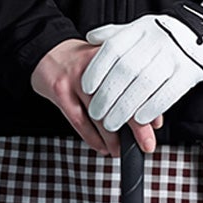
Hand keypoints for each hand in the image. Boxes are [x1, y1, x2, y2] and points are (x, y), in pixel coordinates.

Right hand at [31, 39, 163, 156]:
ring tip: (121, 150)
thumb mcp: (109, 64)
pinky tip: (102, 147)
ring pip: (99, 113)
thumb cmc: (84, 62)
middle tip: (146, 144)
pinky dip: (92, 138)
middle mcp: (96, 63)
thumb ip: (131, 86)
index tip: (155, 125)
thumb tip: (153, 119)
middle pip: (120, 98)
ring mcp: (76, 77)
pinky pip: (79, 120)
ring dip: (113, 138)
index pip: (136, 81)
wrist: (47, 52)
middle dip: (136, 127)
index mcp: (113, 53)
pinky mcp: (60, 91)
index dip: (149, 105)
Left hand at [81, 1, 202, 131]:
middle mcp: (157, 41)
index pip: (113, 49)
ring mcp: (174, 56)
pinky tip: (139, 119)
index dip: (98, 69)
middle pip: (126, 70)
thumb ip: (117, 34)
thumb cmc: (168, 37)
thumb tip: (90, 38)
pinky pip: (168, 93)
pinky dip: (151, 108)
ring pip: (144, 84)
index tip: (87, 88)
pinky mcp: (190, 72)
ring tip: (112, 122)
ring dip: (125, 108)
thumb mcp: (143, 28)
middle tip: (96, 113)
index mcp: (142, 29)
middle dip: (108, 95)